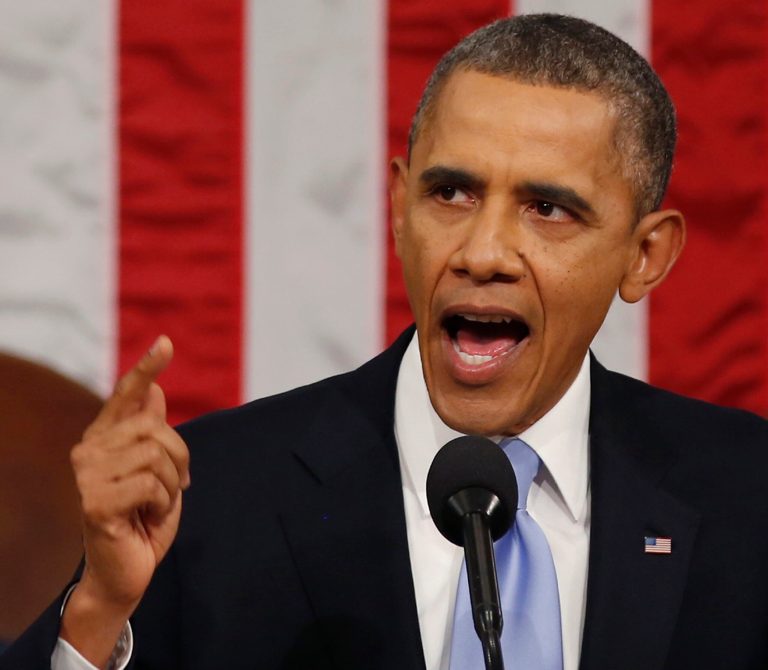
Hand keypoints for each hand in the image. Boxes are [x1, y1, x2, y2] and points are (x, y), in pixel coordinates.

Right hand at [60, 336, 189, 666]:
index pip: (126, 395)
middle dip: (179, 458)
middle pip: (155, 427)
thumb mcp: (157, 470)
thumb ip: (151, 433)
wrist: (126, 571)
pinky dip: (163, 503)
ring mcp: (87, 475)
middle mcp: (88, 450)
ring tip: (157, 504)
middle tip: (175, 485)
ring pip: (156, 454)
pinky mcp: (95, 501)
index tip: (167, 342)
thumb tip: (155, 391)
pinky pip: (152, 484)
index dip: (147, 368)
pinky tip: (147, 518)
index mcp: (104, 439)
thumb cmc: (143, 518)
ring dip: (171, 484)